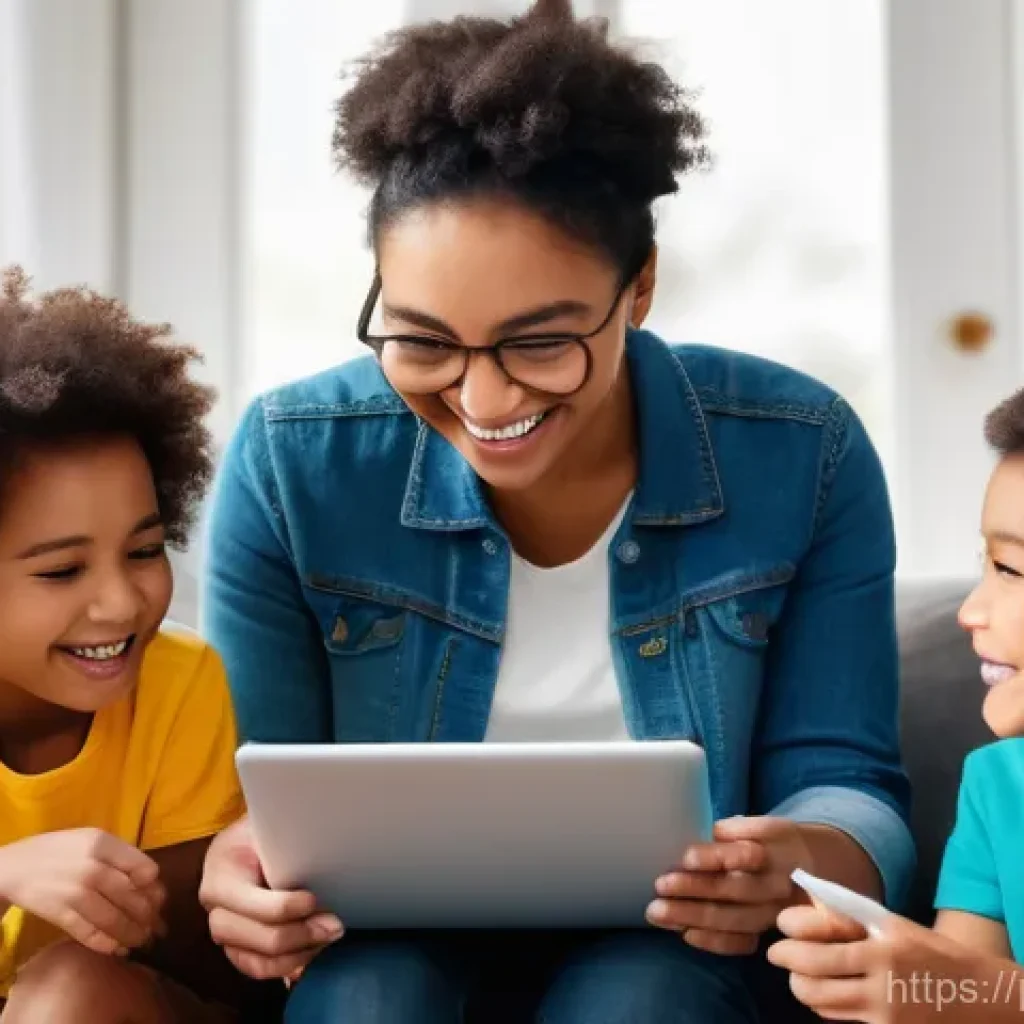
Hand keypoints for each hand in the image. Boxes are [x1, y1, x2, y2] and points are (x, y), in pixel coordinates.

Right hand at [0, 829, 165, 954]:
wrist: (13, 866)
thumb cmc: (60, 850)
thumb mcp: (91, 839)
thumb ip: (120, 855)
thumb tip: (151, 881)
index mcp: (103, 844)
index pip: (144, 868)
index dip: (154, 887)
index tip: (158, 897)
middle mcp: (92, 868)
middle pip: (132, 897)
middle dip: (148, 916)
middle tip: (156, 928)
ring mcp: (76, 893)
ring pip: (114, 919)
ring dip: (132, 934)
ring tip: (142, 940)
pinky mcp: (60, 914)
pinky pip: (89, 933)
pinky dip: (107, 944)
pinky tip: (118, 948)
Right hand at [199, 815, 342, 979]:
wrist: (245, 844)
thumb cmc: (260, 831)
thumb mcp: (267, 825)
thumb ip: (284, 835)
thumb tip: (320, 836)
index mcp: (220, 877)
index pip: (253, 904)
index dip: (286, 907)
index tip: (315, 898)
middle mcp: (216, 912)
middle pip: (259, 939)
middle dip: (302, 935)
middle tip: (336, 924)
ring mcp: (226, 937)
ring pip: (260, 963)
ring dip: (300, 955)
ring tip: (329, 938)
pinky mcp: (239, 951)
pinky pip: (262, 970)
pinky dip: (291, 967)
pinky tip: (314, 953)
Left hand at [646, 816, 810, 954]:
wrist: (806, 866)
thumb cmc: (765, 840)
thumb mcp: (754, 824)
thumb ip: (729, 830)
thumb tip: (700, 837)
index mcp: (774, 846)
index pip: (746, 854)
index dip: (716, 857)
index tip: (685, 858)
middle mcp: (777, 882)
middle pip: (736, 889)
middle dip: (695, 889)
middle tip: (660, 886)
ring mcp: (774, 911)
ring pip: (735, 919)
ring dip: (694, 917)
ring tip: (658, 913)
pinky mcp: (767, 932)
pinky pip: (741, 942)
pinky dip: (713, 941)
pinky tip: (685, 933)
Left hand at [768, 902, 1015, 1021]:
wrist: (978, 996)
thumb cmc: (928, 950)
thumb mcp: (893, 924)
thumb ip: (852, 913)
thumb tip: (808, 892)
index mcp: (880, 948)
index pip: (818, 949)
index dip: (790, 944)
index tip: (779, 935)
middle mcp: (880, 982)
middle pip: (812, 980)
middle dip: (787, 966)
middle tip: (776, 955)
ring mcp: (883, 1013)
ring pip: (821, 1003)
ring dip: (802, 987)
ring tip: (798, 974)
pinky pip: (839, 1018)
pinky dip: (825, 1006)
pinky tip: (826, 992)